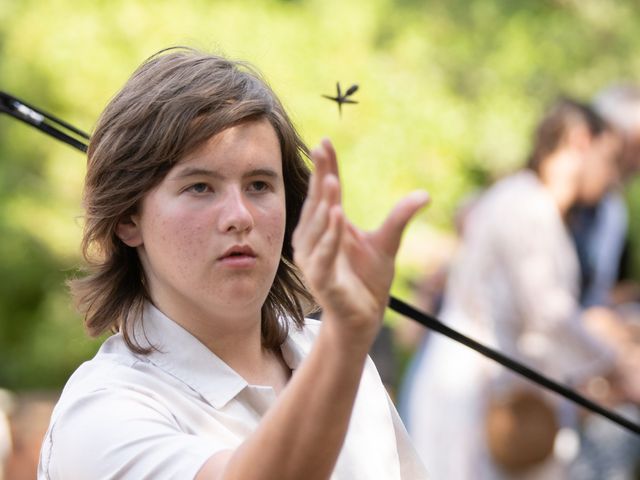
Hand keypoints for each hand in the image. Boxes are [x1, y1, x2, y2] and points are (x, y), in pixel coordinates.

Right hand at [292, 139, 428, 345]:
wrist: (363, 318)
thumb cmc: (369, 280)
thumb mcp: (387, 243)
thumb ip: (400, 217)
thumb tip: (425, 194)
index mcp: (329, 227)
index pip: (326, 193)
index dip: (325, 168)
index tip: (324, 142)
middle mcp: (315, 240)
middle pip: (318, 203)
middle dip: (320, 177)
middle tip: (323, 151)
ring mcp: (315, 259)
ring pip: (317, 227)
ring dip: (323, 204)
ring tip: (331, 180)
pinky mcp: (321, 279)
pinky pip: (323, 255)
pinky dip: (329, 236)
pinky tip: (336, 215)